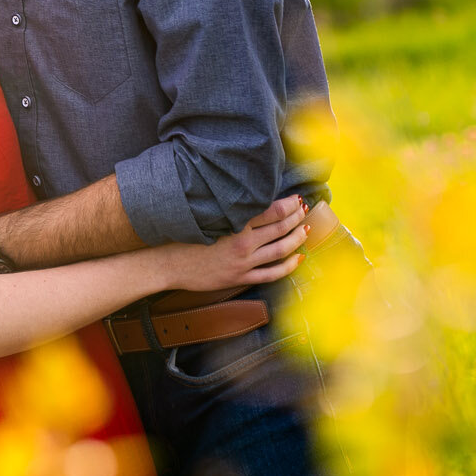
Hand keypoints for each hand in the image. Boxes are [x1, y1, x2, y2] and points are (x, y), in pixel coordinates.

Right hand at [153, 196, 307, 293]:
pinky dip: (288, 266)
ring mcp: (243, 262)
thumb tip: (253, 200)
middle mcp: (242, 242)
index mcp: (234, 223)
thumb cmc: (184, 236)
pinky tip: (299, 258)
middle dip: (296, 218)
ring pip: (280, 250)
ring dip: (297, 239)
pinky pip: (271, 274)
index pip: (271, 211)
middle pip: (279, 228)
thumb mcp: (208, 216)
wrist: (169, 264)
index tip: (296, 198)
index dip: (288, 204)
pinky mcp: (240, 277)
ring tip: (306, 230)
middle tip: (305, 210)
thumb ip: (231, 211)